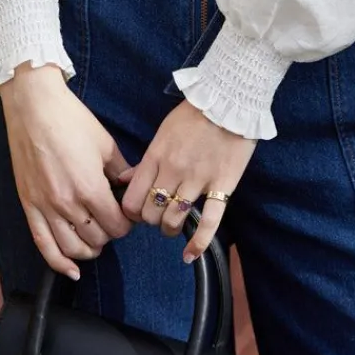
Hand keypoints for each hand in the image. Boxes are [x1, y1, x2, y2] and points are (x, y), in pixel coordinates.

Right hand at [0, 63, 132, 279]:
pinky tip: (70, 270)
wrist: (34, 107)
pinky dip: (58, 263)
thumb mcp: (105, 142)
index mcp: (89, 187)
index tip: (127, 215)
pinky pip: (43, 245)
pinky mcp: (29, 206)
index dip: (126, 223)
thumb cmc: (70, 119)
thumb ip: (121, 169)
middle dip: (109, 235)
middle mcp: (67, 203)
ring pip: (72, 249)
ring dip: (88, 250)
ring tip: (96, 241)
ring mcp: (45, 207)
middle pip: (97, 240)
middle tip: (111, 221)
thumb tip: (129, 185)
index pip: (116, 226)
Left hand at [120, 99, 256, 263]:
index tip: (137, 212)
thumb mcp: (163, 131)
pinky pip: (209, 221)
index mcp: (156, 155)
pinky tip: (189, 254)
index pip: (132, 197)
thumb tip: (124, 180)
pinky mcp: (222, 186)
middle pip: (151, 212)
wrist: (230, 99)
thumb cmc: (195, 113)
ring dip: (169, 229)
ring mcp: (198, 180)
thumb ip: (145, 159)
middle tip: (156, 216)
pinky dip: (198, 242)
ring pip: (173, 219)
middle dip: (150, 220)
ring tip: (171, 226)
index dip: (131, 212)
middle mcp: (173, 170)